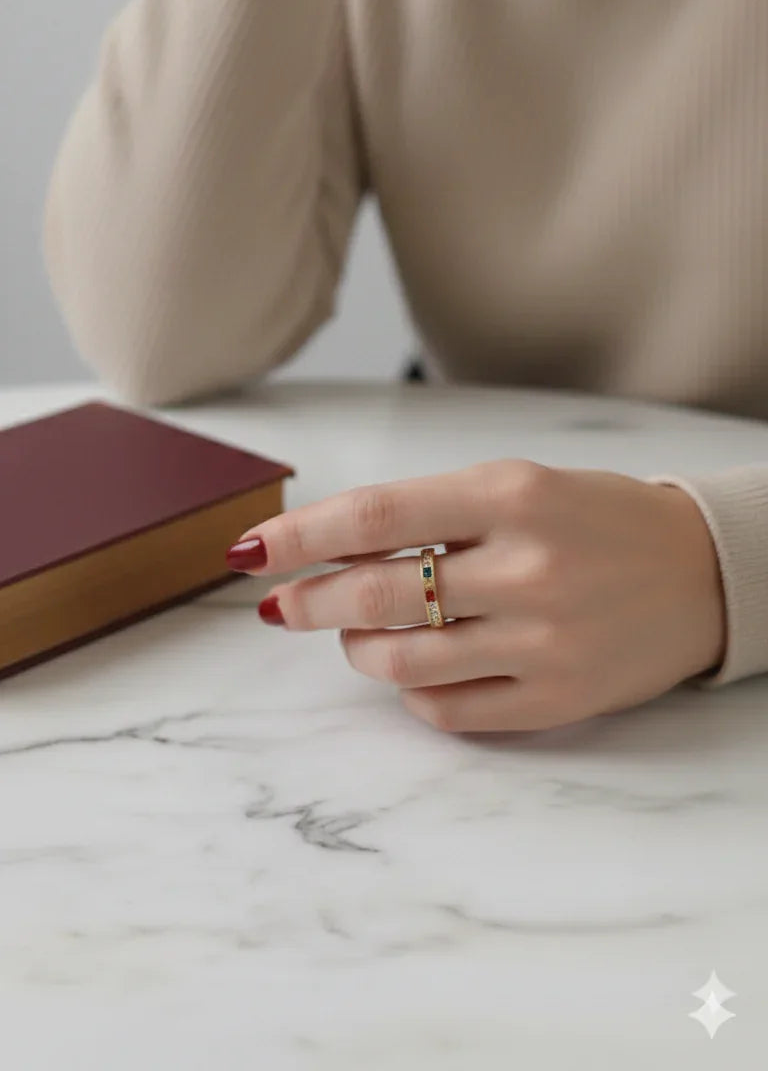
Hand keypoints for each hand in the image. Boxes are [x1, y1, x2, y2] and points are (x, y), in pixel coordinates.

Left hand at [226, 461, 727, 732]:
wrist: (699, 573)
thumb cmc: (596, 520)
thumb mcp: (519, 486)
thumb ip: (432, 513)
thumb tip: (331, 547)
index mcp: (511, 496)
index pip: (375, 515)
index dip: (299, 535)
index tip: (251, 550)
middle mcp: (525, 567)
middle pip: (375, 592)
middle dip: (309, 601)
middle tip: (285, 604)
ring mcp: (540, 640)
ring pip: (400, 659)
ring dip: (357, 647)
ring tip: (355, 634)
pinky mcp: (554, 699)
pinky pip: (446, 708)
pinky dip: (411, 689)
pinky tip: (414, 668)